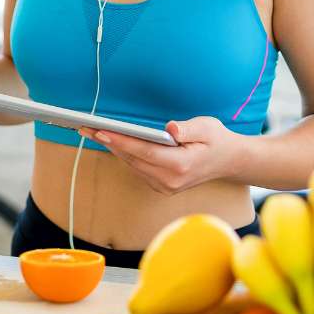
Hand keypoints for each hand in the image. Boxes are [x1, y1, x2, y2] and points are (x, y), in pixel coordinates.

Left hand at [79, 116, 241, 194]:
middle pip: (133, 159)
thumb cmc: (217, 140)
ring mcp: (165, 186)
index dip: (120, 141)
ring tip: (91, 132)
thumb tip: (171, 129)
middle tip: (84, 127)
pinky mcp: (162, 186)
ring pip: (132, 165)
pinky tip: (111, 141)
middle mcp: (170, 180)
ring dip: (113, 148)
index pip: (144, 152)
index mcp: (181, 166)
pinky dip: (124, 155)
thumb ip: (189, 129)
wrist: (229, 162)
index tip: (100, 131)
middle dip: (108, 142)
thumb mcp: (208, 127)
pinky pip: (138, 168)